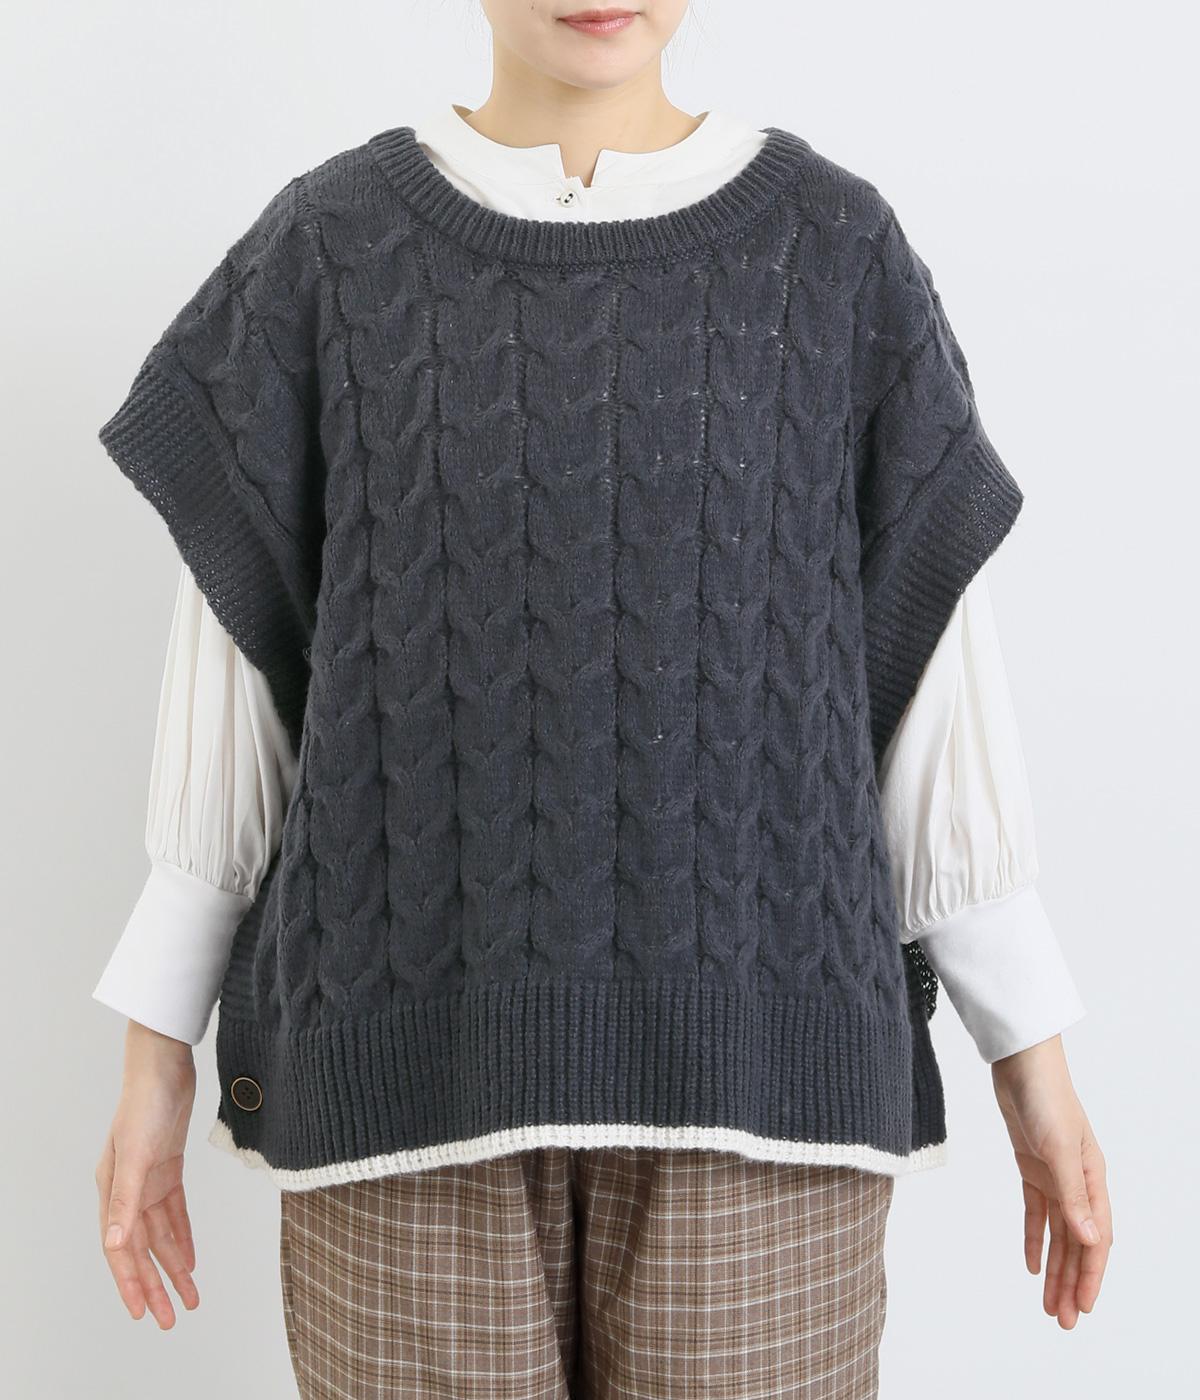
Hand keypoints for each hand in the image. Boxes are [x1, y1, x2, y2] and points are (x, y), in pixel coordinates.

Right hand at [95, 1019, 199, 1327]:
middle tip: (171, 1318)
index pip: (120, 1250)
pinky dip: (182, 1235)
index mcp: (112, 1191)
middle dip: (156, 1284)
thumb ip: (125, 1201)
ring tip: (189, 1295)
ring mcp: (147, 1179)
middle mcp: (127, 1190)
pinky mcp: (167, 1167)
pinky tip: (191, 1257)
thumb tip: (115, 1245)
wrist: (164, 1065)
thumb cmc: (145, 1104)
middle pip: (141, 1248)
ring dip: (174, 1265)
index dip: (130, 1283)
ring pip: (160, 1234)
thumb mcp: (136, 1154)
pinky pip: (174, 1212)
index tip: (142, 1314)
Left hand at [991, 1033, 1111, 1327]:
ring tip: (1048, 1304)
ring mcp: (1054, 1174)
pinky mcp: (1031, 1165)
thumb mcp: (1058, 1149)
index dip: (1091, 1274)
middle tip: (1064, 1320)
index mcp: (1092, 1179)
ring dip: (1054, 1268)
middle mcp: (1077, 1181)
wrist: (1020, 1063)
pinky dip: (1034, 1238)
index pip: (1096, 1238)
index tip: (1084, 1306)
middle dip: (1072, 1282)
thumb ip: (1072, 1195)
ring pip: (1057, 1233)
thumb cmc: (1046, 1098)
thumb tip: (1089, 1240)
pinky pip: (1035, 1211)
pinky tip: (1030, 1265)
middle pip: (1078, 1242)